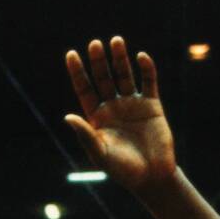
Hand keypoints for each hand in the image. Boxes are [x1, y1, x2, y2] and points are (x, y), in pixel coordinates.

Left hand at [65, 39, 176, 196]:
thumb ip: (86, 134)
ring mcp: (133, 104)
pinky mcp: (152, 105)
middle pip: (104, 78)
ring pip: (125, 75)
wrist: (151, 177)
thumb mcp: (100, 153)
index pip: (85, 89)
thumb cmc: (122, 170)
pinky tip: (140, 57)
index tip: (71, 54)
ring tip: (116, 41)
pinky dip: (146, 68)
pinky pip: (149, 82)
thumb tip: (68, 117)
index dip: (78, 72)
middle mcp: (113, 106)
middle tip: (95, 44)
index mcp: (97, 117)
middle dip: (99, 61)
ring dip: (120, 58)